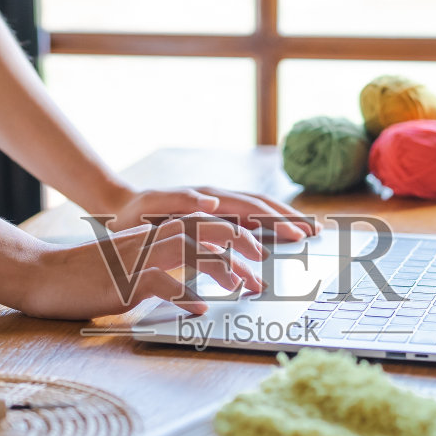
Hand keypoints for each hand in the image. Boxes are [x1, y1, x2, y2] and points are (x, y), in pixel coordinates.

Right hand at [13, 215, 265, 319]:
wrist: (44, 275)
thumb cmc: (90, 276)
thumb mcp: (133, 268)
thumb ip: (165, 271)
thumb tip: (198, 292)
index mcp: (154, 234)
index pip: (204, 224)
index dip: (236, 234)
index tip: (259, 253)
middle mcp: (150, 239)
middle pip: (206, 231)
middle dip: (241, 247)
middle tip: (261, 272)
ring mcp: (138, 258)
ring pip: (190, 251)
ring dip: (223, 269)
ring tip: (244, 288)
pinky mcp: (124, 280)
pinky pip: (162, 283)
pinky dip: (185, 295)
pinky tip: (201, 309)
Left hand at [103, 186, 317, 241]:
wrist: (118, 209)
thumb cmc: (133, 213)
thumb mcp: (150, 207)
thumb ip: (181, 200)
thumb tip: (213, 202)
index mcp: (207, 198)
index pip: (251, 208)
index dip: (276, 220)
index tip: (298, 233)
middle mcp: (216, 200)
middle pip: (262, 207)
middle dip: (290, 218)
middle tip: (316, 232)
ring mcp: (216, 207)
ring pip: (257, 212)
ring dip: (283, 220)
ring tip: (307, 231)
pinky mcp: (211, 217)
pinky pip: (245, 221)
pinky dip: (265, 227)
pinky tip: (278, 237)